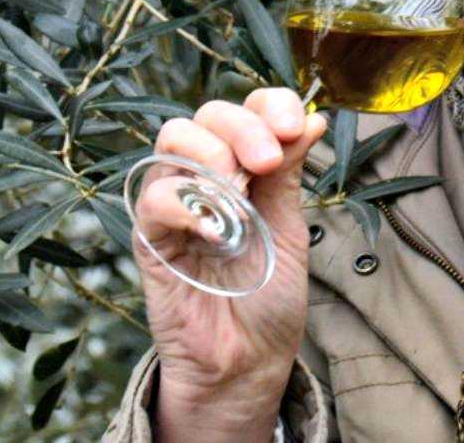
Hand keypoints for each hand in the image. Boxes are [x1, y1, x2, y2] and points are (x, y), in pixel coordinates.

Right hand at [134, 88, 324, 440]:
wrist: (249, 360)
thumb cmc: (267, 294)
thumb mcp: (290, 225)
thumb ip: (291, 174)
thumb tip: (312, 118)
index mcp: (244, 166)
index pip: (247, 107)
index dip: (270, 104)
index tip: (296, 126)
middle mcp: (204, 176)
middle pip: (206, 114)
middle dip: (244, 126)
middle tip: (270, 161)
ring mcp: (174, 204)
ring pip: (173, 140)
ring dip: (214, 154)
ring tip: (241, 193)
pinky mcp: (151, 240)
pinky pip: (154, 198)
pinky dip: (188, 204)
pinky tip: (219, 230)